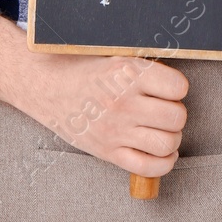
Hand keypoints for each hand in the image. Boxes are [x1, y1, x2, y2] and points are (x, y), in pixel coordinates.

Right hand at [17, 53, 189, 176]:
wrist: (43, 85)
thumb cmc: (79, 66)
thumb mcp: (113, 54)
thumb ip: (142, 66)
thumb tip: (173, 78)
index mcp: (127, 73)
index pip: (178, 87)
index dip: (177, 87)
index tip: (168, 88)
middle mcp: (123, 103)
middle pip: (176, 117)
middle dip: (176, 113)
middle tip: (165, 109)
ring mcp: (115, 130)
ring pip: (167, 143)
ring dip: (171, 138)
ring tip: (162, 129)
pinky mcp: (107, 152)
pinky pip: (149, 167)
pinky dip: (164, 163)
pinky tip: (162, 152)